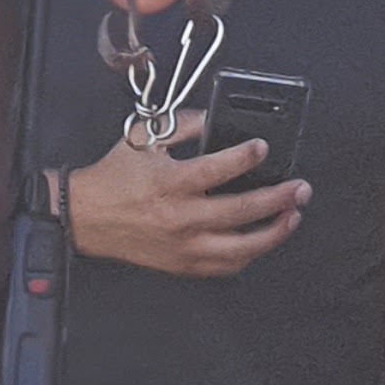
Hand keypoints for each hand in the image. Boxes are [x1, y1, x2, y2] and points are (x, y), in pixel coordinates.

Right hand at [66, 117, 308, 278]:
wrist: (85, 217)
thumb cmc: (113, 179)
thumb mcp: (142, 139)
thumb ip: (182, 124)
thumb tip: (214, 118)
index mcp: (169, 183)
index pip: (217, 170)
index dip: (245, 157)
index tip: (262, 147)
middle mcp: (180, 218)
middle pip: (241, 211)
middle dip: (278, 198)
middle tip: (300, 188)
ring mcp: (183, 246)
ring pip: (241, 248)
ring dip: (273, 232)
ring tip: (292, 217)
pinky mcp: (182, 264)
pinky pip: (225, 266)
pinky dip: (248, 255)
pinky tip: (261, 239)